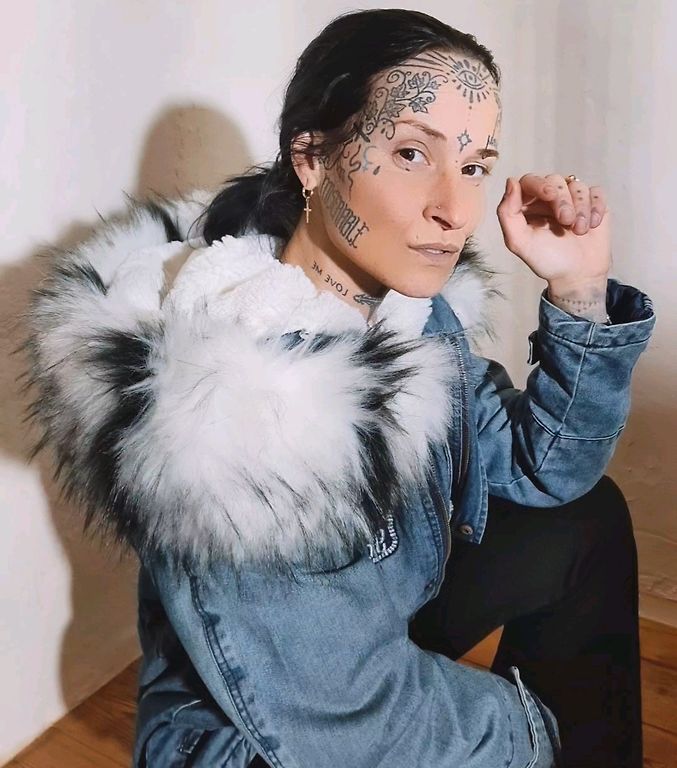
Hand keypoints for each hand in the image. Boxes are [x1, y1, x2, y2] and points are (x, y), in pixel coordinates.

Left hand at [496, 173, 611, 297]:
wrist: (577, 275)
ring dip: (581, 207)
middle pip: (555, 180)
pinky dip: (596, 206)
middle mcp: (548, 199)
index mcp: (527, 205)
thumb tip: (511, 181)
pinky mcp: (592, 203)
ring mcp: (571, 199)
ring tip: (580, 230)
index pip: (529, 181)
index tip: (550, 195)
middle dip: (562, 200)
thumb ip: (507, 214)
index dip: (539, 184)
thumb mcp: (519, 242)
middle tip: (566, 221)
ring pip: (577, 185)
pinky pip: (596, 192)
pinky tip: (593, 224)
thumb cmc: (546, 260)